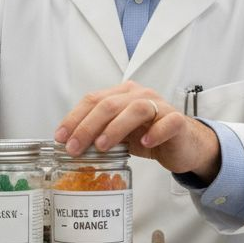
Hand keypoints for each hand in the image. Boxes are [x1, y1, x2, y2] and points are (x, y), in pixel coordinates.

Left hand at [55, 80, 220, 179]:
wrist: (182, 145)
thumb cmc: (148, 136)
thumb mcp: (119, 135)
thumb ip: (99, 133)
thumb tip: (69, 145)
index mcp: (122, 95)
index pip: (93, 100)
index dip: (74, 118)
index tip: (61, 138)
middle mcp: (140, 95)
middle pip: (110, 104)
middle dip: (88, 126)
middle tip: (75, 147)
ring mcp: (160, 106)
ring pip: (136, 109)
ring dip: (116, 127)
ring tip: (102, 146)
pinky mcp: (177, 121)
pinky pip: (167, 122)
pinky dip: (155, 132)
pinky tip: (144, 143)